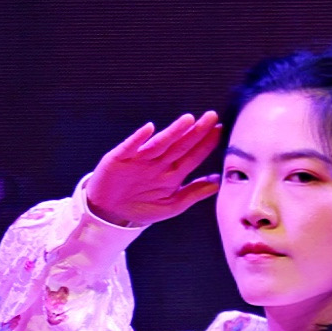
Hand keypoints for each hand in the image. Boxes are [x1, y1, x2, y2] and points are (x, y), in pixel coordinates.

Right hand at [81, 114, 222, 228]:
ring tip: (187, 120)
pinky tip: (148, 129)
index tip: (221, 130)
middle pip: (179, 145)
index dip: (206, 144)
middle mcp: (158, 163)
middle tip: (211, 116)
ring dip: (172, 132)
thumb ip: (193, 193)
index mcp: (172, 173)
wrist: (110, 214)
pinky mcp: (119, 158)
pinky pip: (130, 147)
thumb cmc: (142, 208)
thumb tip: (218, 182)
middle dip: (195, 132)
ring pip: (159, 144)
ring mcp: (139, 159)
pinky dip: (138, 139)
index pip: (192, 156)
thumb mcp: (171, 205)